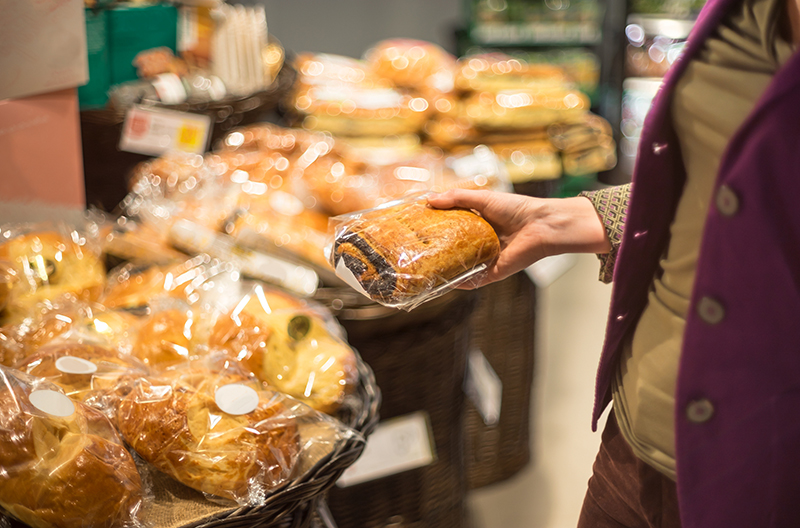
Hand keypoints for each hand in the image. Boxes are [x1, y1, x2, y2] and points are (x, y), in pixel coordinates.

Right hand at [428, 189, 609, 287]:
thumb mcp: (482, 198)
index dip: (435, 231)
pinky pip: (472, 281)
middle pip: (454, 251)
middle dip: (436, 253)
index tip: (416, 231)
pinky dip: (458, 283)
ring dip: (444, 270)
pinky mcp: (493, 273)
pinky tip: (442, 281)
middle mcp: (481, 245)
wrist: (542, 225)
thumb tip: (428, 200)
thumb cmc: (516, 208)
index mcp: (478, 226)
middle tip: (414, 252)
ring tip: (422, 270)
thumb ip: (456, 198)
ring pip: (461, 268)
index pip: (451, 231)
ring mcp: (486, 260)